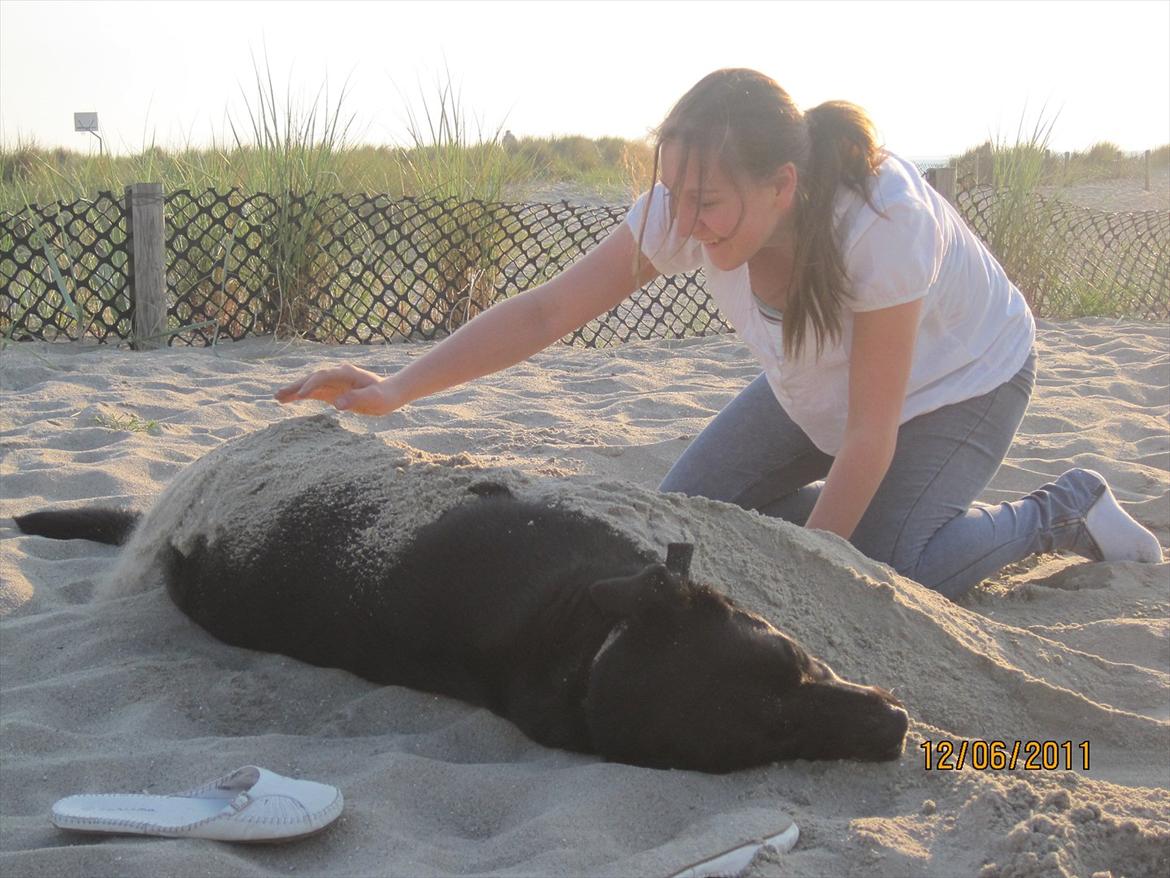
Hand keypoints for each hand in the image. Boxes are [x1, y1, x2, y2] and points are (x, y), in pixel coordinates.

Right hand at [274, 363, 403, 415]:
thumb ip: (356, 399)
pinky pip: (313, 393)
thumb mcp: (374, 399)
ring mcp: (333, 383)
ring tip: (277, 397)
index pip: (324, 377)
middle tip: (279, 394)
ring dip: (294, 390)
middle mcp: (337, 375)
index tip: (302, 395)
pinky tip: (287, 400)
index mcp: (346, 373)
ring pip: (310, 385)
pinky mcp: (331, 391)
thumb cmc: (384, 396)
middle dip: (296, 386)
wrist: (390, 394)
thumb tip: (337, 404)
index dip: (312, 385)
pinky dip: (300, 396)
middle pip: (312, 378)